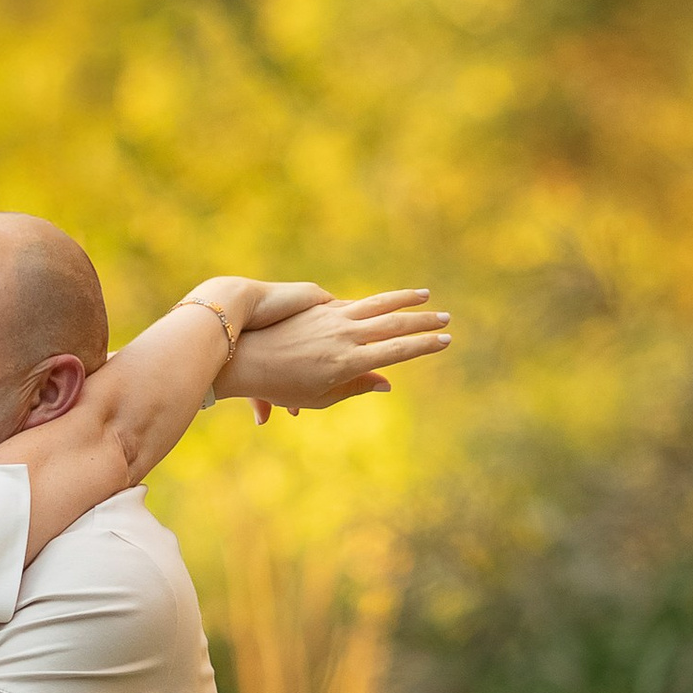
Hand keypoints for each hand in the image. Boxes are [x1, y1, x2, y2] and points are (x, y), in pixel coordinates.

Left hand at [227, 286, 451, 415]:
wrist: (246, 356)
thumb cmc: (280, 385)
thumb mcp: (320, 397)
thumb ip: (356, 387)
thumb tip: (387, 383)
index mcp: (348, 363)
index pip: (396, 351)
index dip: (423, 345)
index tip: (445, 341)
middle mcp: (345, 336)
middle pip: (393, 324)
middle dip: (423, 321)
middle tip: (446, 318)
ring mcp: (334, 318)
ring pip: (377, 304)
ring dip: (404, 300)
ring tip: (425, 296)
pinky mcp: (321, 308)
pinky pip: (355, 304)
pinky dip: (374, 303)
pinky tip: (387, 303)